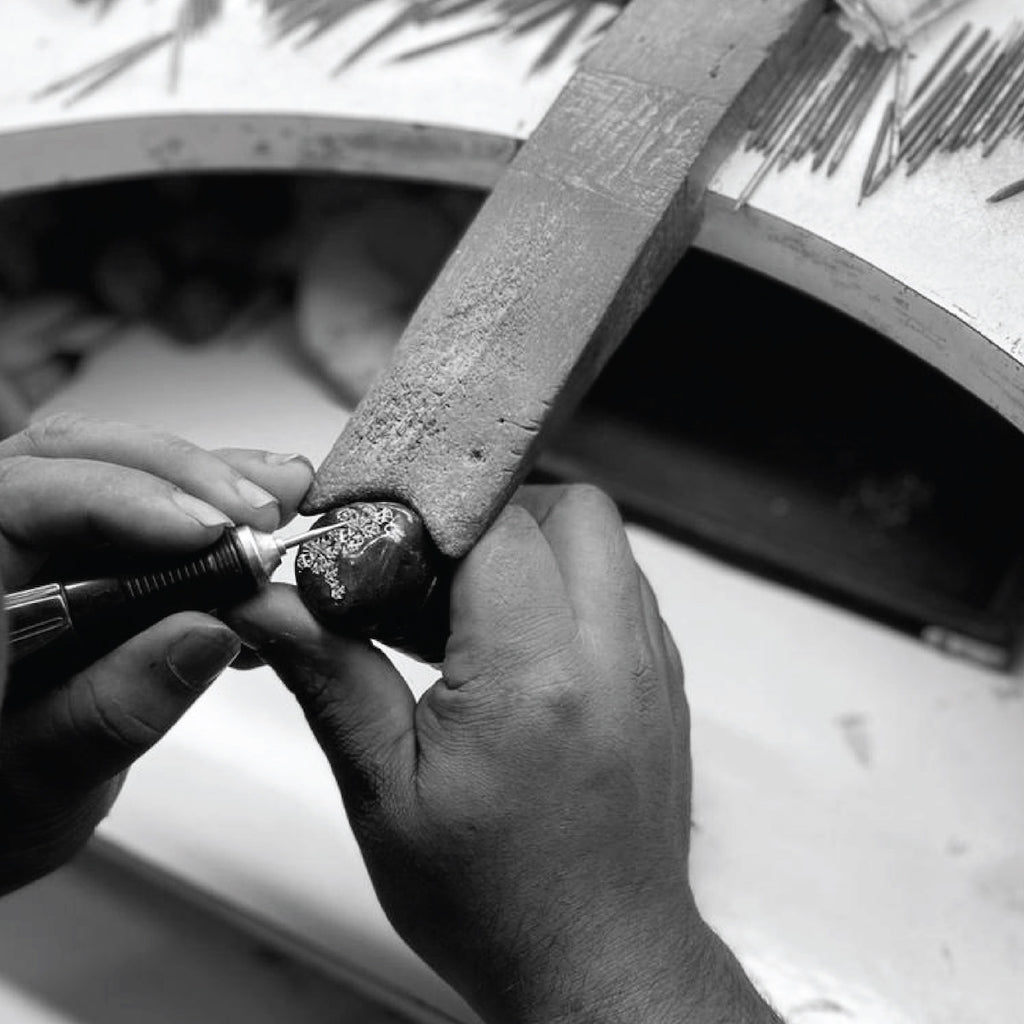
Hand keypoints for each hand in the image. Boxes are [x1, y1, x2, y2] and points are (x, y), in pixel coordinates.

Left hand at [0, 413, 312, 893]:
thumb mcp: (40, 786)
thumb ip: (113, 710)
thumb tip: (206, 634)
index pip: (23, 499)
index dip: (123, 498)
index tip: (210, 529)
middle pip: (76, 460)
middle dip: (183, 475)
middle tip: (263, 509)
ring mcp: (37, 548)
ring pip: (116, 473)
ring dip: (208, 485)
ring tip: (280, 498)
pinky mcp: (81, 559)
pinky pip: (146, 514)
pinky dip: (211, 520)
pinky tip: (257, 538)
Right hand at [230, 485, 779, 1023]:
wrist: (598, 961)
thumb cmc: (500, 901)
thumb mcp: (385, 795)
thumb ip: (332, 680)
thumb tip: (271, 608)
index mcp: (536, 679)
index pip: (500, 528)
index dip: (437, 517)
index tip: (396, 547)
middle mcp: (612, 659)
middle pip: (575, 511)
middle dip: (499, 521)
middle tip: (443, 575)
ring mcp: (651, 668)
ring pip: (606, 545)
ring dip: (539, 553)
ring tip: (479, 617)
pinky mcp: (664, 683)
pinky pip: (625, 592)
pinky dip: (573, 591)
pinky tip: (524, 650)